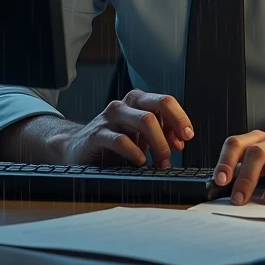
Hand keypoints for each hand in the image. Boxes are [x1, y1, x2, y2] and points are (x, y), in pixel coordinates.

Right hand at [59, 90, 193, 167]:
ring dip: (158, 144)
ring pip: (144, 121)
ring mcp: (110, 117)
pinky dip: (135, 152)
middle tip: (176, 150)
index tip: (187, 137)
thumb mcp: (139, 137)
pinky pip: (120, 140)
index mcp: (137, 102)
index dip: (180, 119)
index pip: (165, 101)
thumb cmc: (112, 144)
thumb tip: (180, 141)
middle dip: (173, 128)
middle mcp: (125, 105)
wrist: (76, 150)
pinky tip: (140, 162)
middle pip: (157, 106)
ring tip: (161, 163)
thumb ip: (159, 134)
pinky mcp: (96, 134)